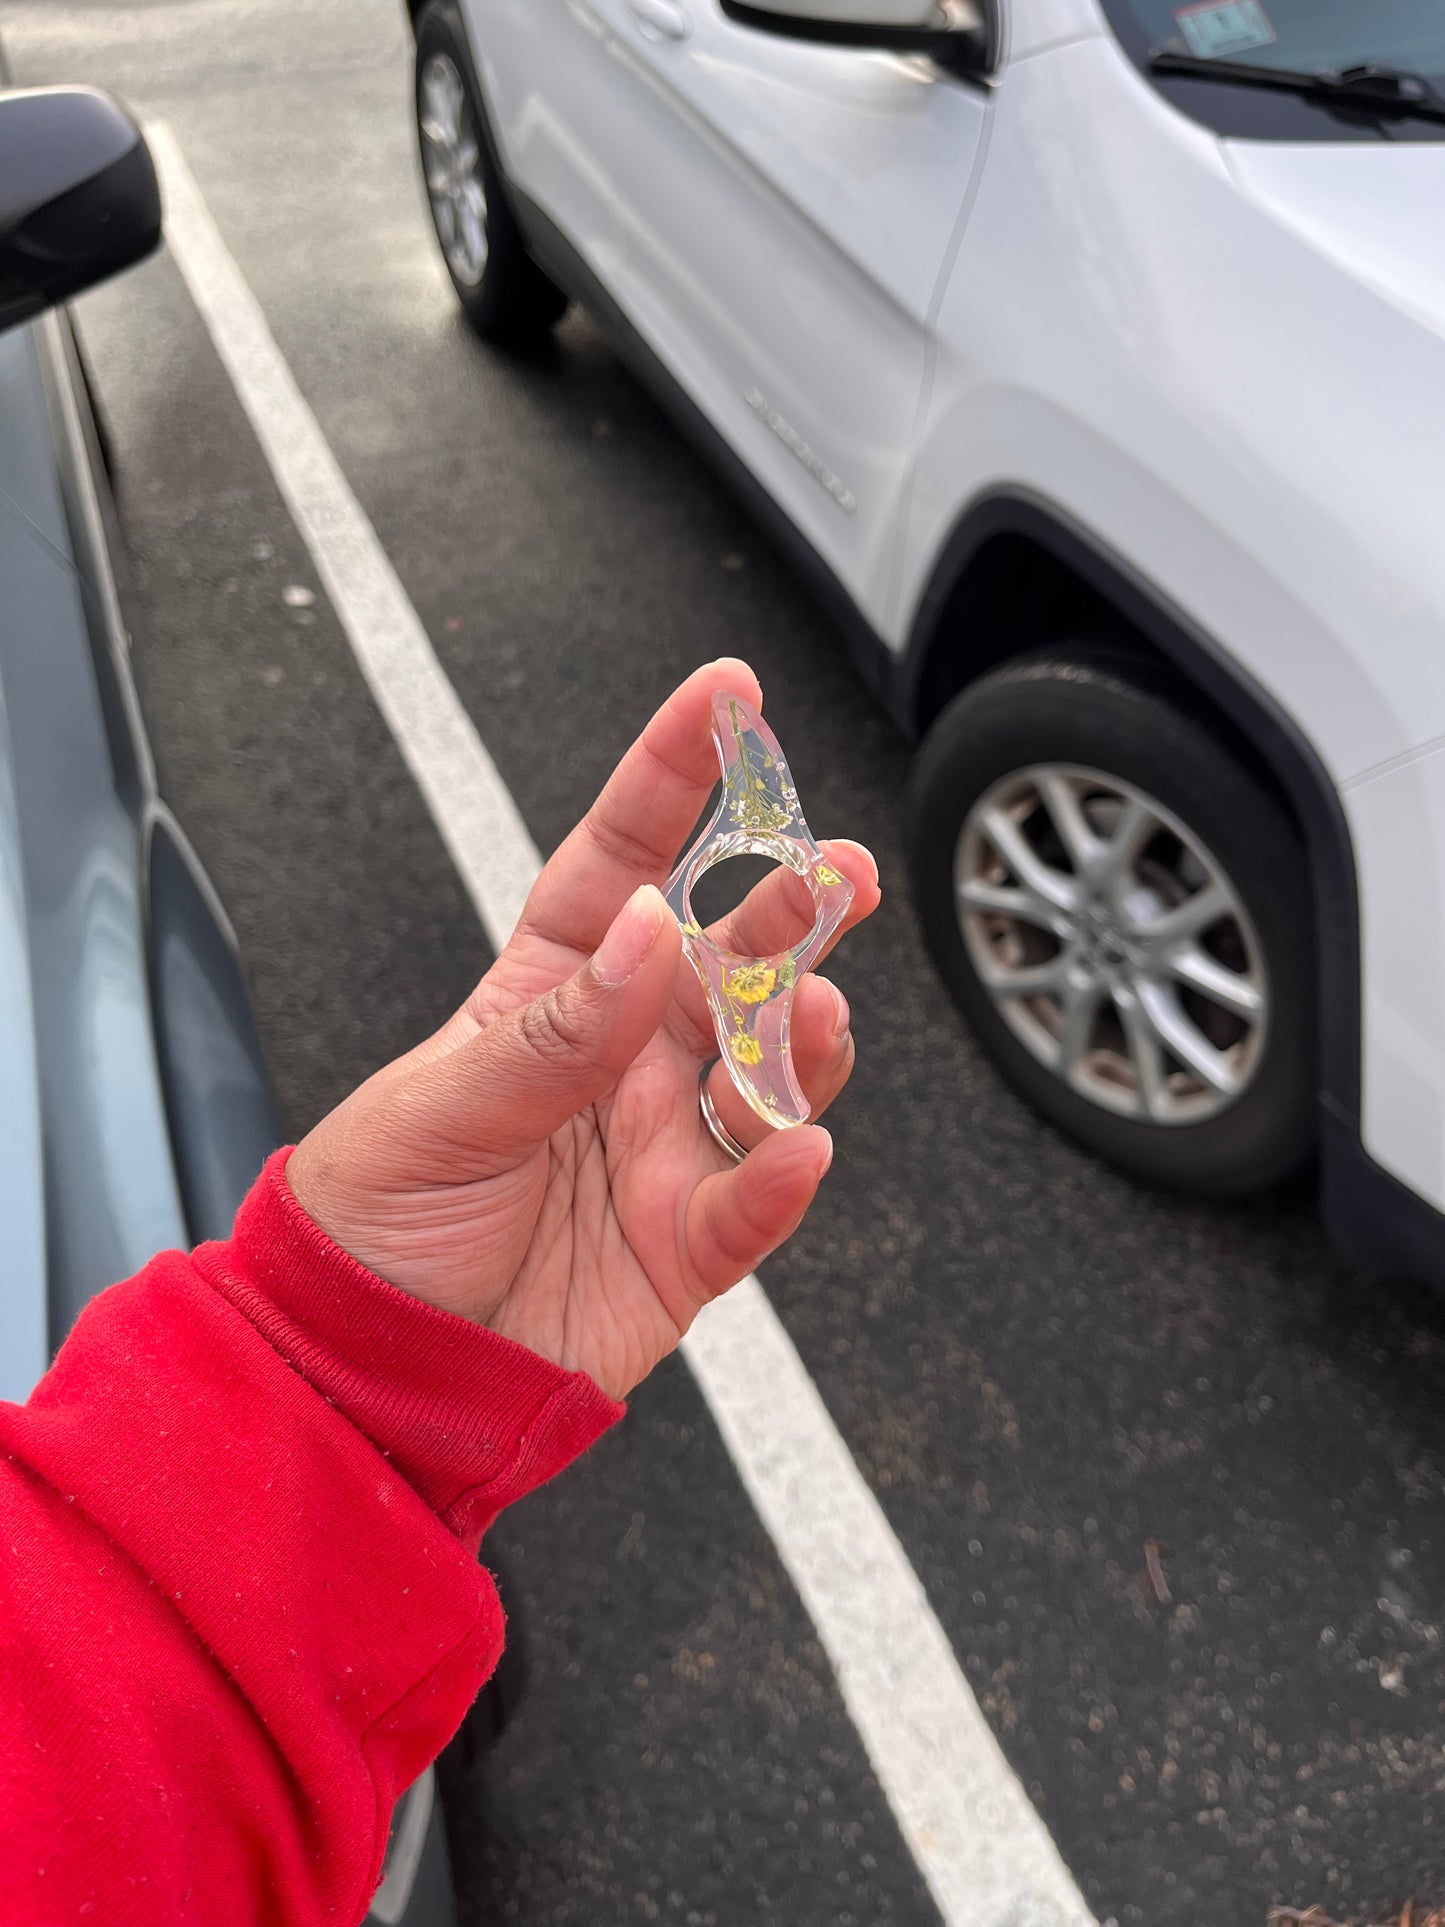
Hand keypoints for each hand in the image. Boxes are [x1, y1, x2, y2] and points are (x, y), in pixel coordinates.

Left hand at [287, 661, 879, 1400]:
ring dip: (805, 1037)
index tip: (729, 694)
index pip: (623, 863)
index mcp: (552, 992)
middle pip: (725, 961)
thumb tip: (648, 929)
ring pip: (766, 1070)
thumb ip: (553, 1032)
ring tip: (817, 1014)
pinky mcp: (688, 1241)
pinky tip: (799, 1150)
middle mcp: (625, 1056)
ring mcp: (665, 1145)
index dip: (675, 777)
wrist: (371, 1367)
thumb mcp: (440, 1110)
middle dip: (787, 908)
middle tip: (839, 871)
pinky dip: (783, 1179)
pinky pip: (753, 1205)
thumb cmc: (378, 1217)